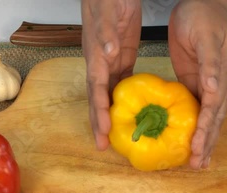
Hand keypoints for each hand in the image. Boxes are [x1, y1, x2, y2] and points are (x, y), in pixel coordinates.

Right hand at [81, 0, 141, 149]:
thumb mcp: (107, 12)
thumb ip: (105, 32)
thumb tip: (107, 53)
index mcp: (96, 56)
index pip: (97, 89)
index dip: (99, 111)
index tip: (103, 131)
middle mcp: (101, 63)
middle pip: (98, 98)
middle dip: (99, 122)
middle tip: (103, 146)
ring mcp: (111, 62)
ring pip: (108, 94)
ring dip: (110, 115)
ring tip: (113, 136)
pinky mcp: (122, 57)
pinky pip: (121, 82)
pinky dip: (123, 99)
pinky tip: (129, 110)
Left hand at [168, 0, 226, 168]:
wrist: (204, 4)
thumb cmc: (204, 16)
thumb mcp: (207, 36)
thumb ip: (211, 63)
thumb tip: (214, 88)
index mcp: (219, 77)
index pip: (212, 109)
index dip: (204, 130)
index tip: (196, 148)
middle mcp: (216, 86)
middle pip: (213, 120)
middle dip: (206, 143)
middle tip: (197, 165)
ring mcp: (206, 86)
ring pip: (206, 119)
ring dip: (203, 141)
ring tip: (198, 162)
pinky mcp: (195, 83)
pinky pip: (195, 110)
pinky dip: (193, 127)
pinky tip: (189, 139)